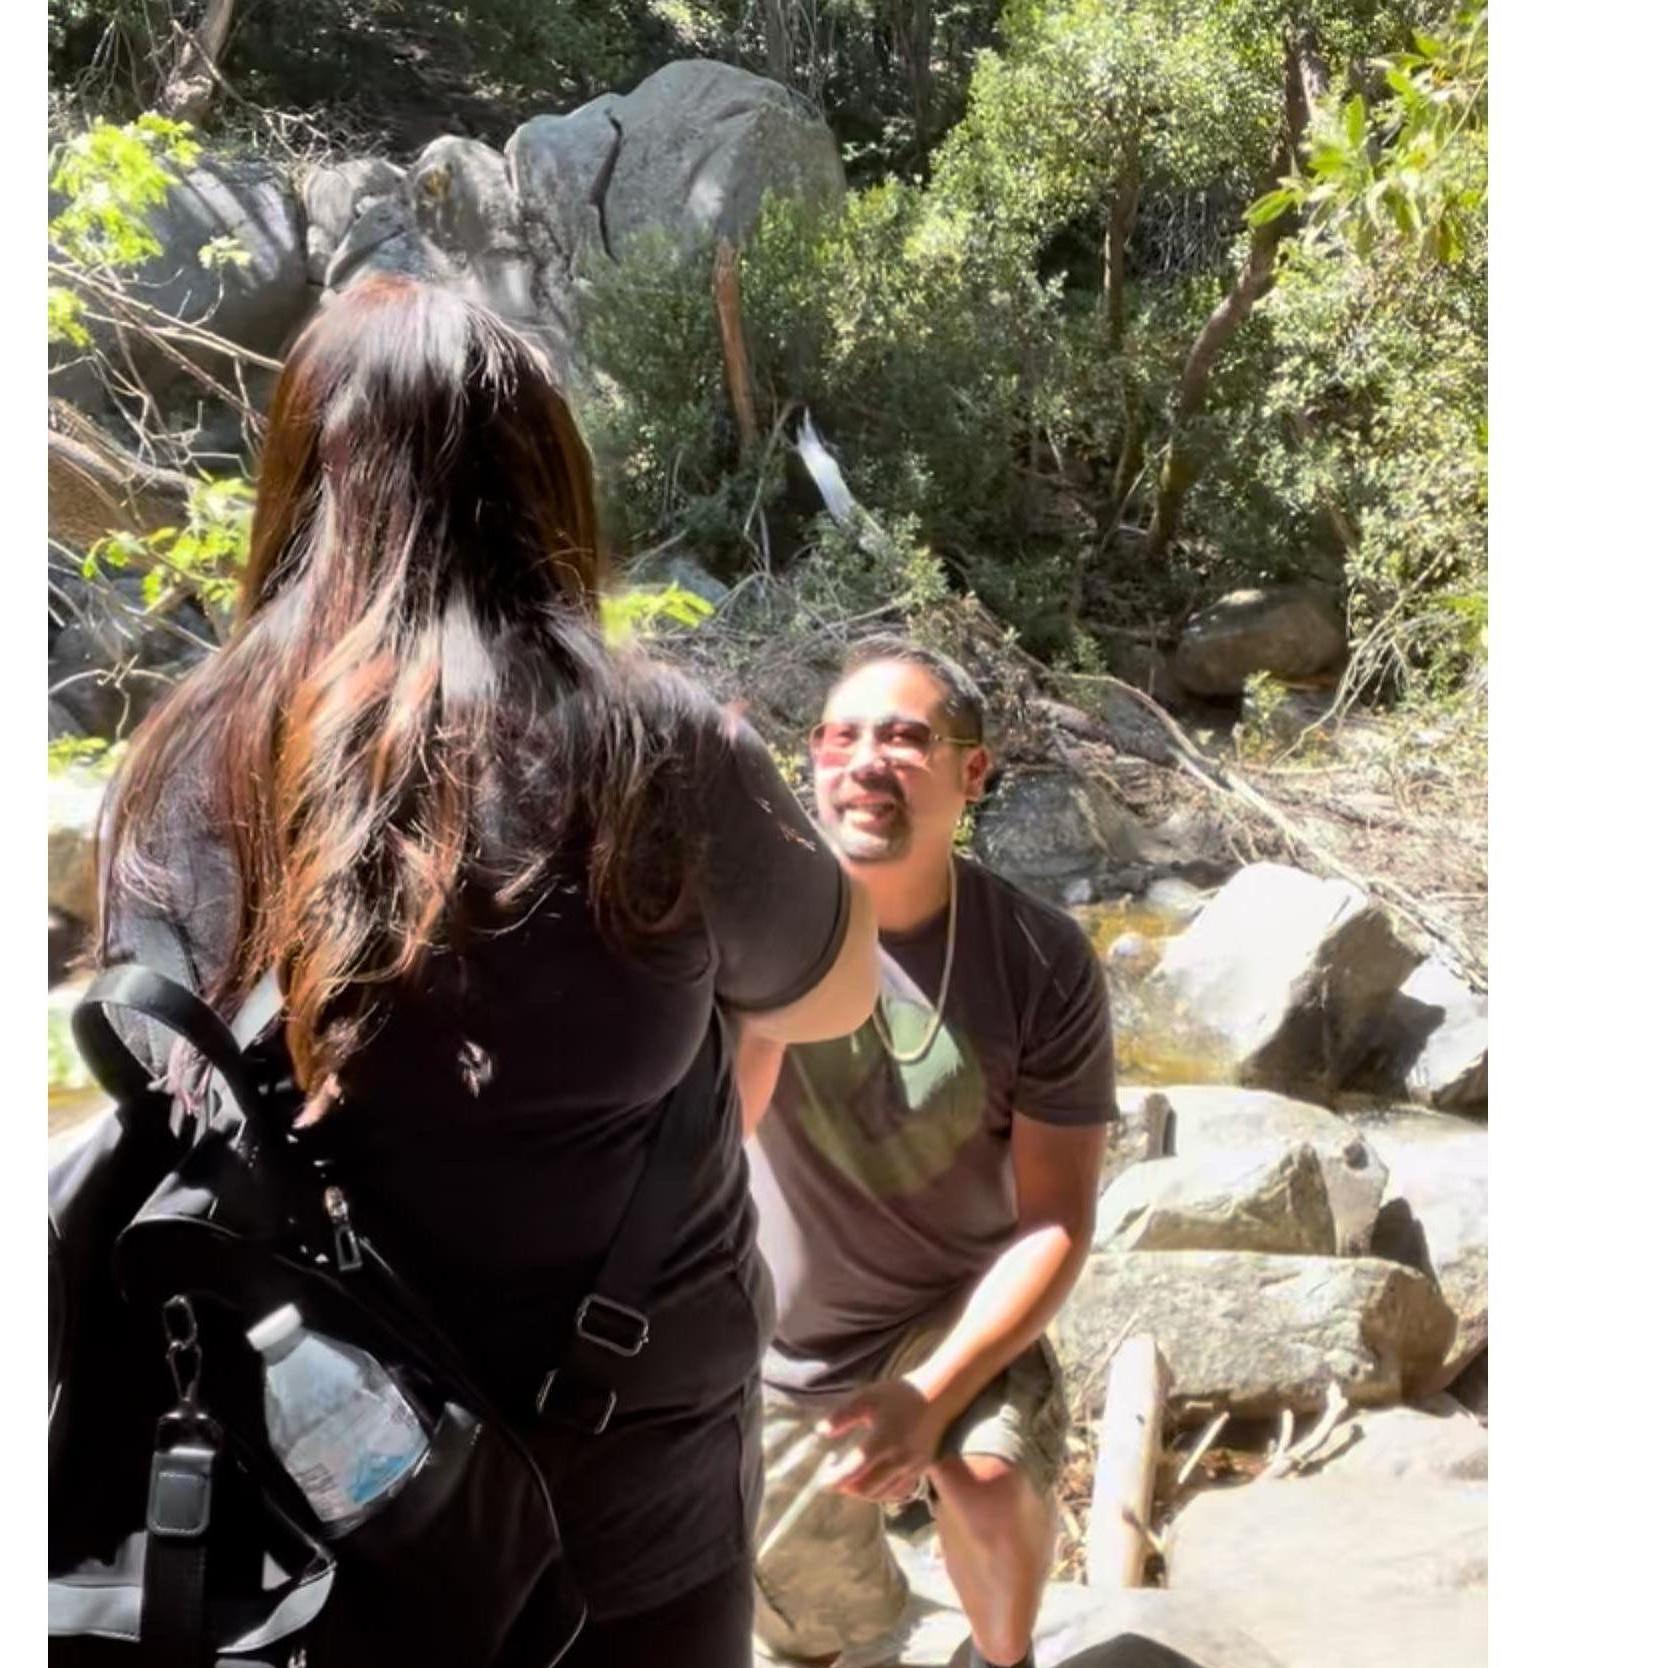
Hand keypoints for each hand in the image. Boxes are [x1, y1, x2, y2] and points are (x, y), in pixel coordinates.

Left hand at [820, 1375, 948, 1504]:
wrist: (936, 1397)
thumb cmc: (898, 1395)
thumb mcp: (866, 1397)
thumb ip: (842, 1415)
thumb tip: (820, 1432)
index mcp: (883, 1440)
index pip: (854, 1469)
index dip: (835, 1478)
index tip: (821, 1480)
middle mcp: (898, 1459)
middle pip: (866, 1488)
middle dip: (846, 1487)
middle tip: (833, 1477)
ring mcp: (911, 1468)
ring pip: (881, 1493)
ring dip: (861, 1491)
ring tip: (849, 1480)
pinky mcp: (919, 1471)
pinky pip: (897, 1492)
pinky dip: (880, 1493)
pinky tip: (871, 1482)